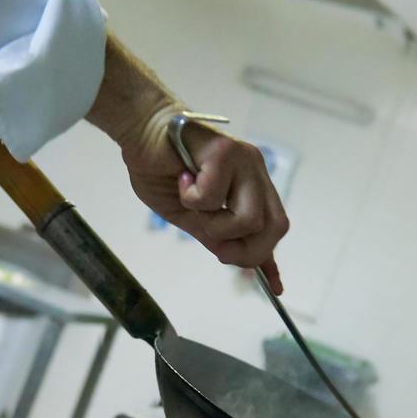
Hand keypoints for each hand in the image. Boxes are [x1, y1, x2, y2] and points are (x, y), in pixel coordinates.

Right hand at [118, 104, 288, 293]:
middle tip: (211, 241)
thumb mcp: (188, 214)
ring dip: (214, 224)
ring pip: (249, 219)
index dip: (271, 259)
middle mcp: (256, 172)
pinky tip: (182, 179)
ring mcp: (245, 160)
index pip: (272, 226)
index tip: (276, 287)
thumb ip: (213, 234)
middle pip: (275, 228)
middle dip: (243, 250)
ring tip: (191, 203)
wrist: (140, 130)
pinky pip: (215, 198)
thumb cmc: (159, 168)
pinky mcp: (226, 151)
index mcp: (251, 185)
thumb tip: (237, 262)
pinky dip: (192, 198)